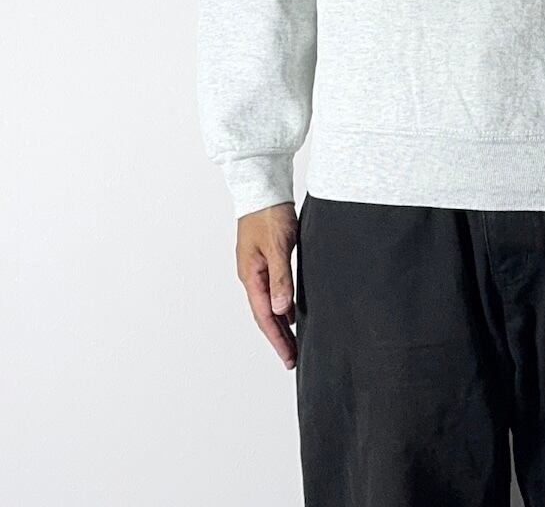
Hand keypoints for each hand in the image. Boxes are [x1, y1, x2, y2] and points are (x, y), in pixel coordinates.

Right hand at [236, 202, 298, 368]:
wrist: (263, 186)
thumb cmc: (269, 213)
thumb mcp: (278, 246)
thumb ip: (280, 278)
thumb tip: (281, 310)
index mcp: (250, 275)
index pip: (265, 315)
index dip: (277, 338)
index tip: (289, 357)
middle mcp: (251, 274)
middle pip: (265, 313)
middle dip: (278, 337)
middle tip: (292, 358)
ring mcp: (257, 266)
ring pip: (270, 302)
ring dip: (281, 322)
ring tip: (294, 341)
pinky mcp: (266, 257)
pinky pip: (274, 288)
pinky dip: (283, 303)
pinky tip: (293, 310)